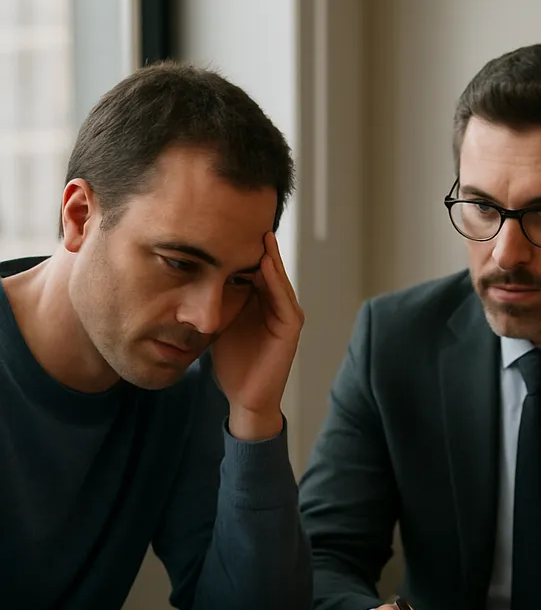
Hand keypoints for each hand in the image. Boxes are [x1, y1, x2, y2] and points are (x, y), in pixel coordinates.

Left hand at [211, 231, 303, 440]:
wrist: (242, 397)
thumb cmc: (229, 363)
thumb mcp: (215, 322)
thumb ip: (210, 298)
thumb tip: (181, 272)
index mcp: (257, 299)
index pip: (249, 264)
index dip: (237, 243)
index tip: (221, 218)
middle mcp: (274, 302)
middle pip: (264, 265)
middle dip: (254, 241)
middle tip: (243, 212)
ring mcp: (286, 314)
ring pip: (275, 276)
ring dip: (267, 254)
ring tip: (258, 230)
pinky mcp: (290, 327)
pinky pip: (284, 297)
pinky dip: (275, 278)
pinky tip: (263, 260)